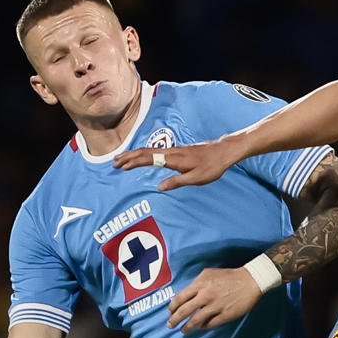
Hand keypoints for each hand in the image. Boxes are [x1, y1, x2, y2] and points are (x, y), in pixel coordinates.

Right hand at [110, 134, 244, 190]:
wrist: (223, 151)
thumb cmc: (211, 166)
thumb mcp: (196, 178)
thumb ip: (177, 182)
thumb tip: (160, 187)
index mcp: (174, 158)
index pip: (148, 158)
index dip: (133, 162)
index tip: (121, 166)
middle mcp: (171, 152)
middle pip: (145, 152)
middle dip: (128, 157)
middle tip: (114, 162)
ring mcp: (173, 150)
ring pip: (149, 151)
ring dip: (134, 154)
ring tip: (122, 159)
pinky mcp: (177, 151)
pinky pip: (156, 152)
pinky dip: (144, 154)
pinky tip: (141, 158)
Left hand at [167, 266, 264, 330]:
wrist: (250, 281)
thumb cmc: (229, 276)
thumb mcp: (208, 273)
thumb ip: (196, 283)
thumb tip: (185, 295)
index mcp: (200, 284)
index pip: (180, 298)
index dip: (172, 307)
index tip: (170, 312)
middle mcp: (206, 296)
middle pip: (185, 311)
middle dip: (175, 320)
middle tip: (170, 325)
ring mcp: (216, 306)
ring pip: (196, 320)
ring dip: (187, 327)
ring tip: (183, 330)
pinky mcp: (225, 315)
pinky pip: (210, 324)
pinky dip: (202, 327)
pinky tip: (199, 327)